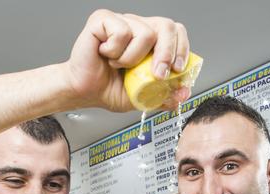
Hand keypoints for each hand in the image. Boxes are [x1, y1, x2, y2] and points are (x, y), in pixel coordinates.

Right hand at [62, 9, 191, 111]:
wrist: (85, 92)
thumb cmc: (110, 89)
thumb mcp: (144, 98)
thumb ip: (165, 96)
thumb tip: (184, 94)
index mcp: (151, 41)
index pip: (176, 32)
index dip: (181, 49)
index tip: (176, 70)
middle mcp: (138, 26)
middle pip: (166, 26)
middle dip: (167, 53)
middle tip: (157, 74)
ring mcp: (121, 21)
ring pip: (145, 33)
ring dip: (132, 59)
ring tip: (118, 65)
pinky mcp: (103, 20)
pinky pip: (122, 32)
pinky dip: (115, 52)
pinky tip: (106, 55)